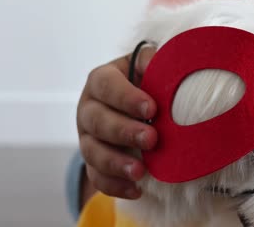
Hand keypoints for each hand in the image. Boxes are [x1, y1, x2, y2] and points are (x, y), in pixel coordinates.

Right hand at [77, 46, 157, 199]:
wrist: (136, 109)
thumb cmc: (145, 85)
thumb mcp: (148, 69)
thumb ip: (154, 63)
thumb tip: (167, 64)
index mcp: (101, 80)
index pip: (106, 85)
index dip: (126, 97)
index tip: (152, 109)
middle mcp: (88, 108)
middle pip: (97, 120)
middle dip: (124, 131)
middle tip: (151, 139)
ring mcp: (87, 137)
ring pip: (92, 151)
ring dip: (116, 163)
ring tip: (140, 171)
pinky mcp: (92, 161)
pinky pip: (96, 177)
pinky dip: (115, 185)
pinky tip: (136, 190)